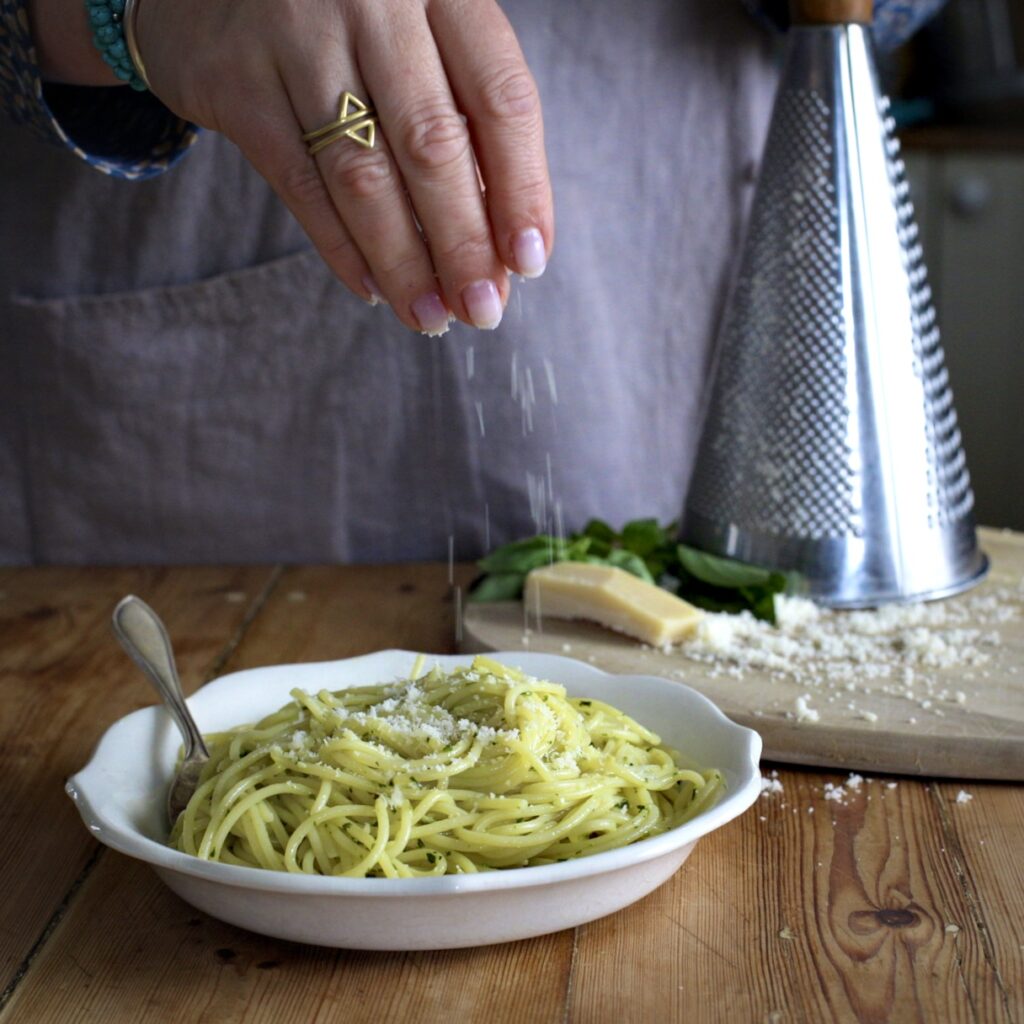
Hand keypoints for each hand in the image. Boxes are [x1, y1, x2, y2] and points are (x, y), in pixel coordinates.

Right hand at [137, 0, 553, 333]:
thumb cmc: (351, 18)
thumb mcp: (421, 36)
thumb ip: (465, 119)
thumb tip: (503, 251)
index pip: (500, 99)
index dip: (522, 188)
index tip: (529, 259)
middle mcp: (371, 1)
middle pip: (433, 146)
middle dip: (463, 244)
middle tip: (482, 310)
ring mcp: (297, 37)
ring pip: (364, 176)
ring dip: (404, 262)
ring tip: (430, 317)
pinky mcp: (238, 82)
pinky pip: (301, 186)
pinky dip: (341, 248)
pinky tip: (372, 287)